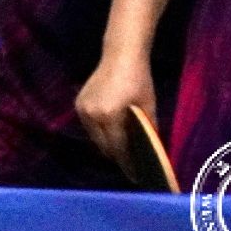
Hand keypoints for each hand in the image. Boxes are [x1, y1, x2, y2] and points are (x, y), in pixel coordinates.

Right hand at [76, 51, 156, 168]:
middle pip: (104, 147)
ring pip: (95, 139)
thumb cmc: (139, 80)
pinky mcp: (78, 104)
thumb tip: (151, 153)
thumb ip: (148, 131)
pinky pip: (89, 127)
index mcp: (110, 116)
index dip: (127, 164)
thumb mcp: (149, 106)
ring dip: (107, 144)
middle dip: (117, 156)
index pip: (118, 149)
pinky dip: (99, 132)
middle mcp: (92, 115)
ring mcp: (82, 110)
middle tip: (130, 161)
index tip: (135, 175)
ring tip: (121, 146)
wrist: (121, 55)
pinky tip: (111, 130)